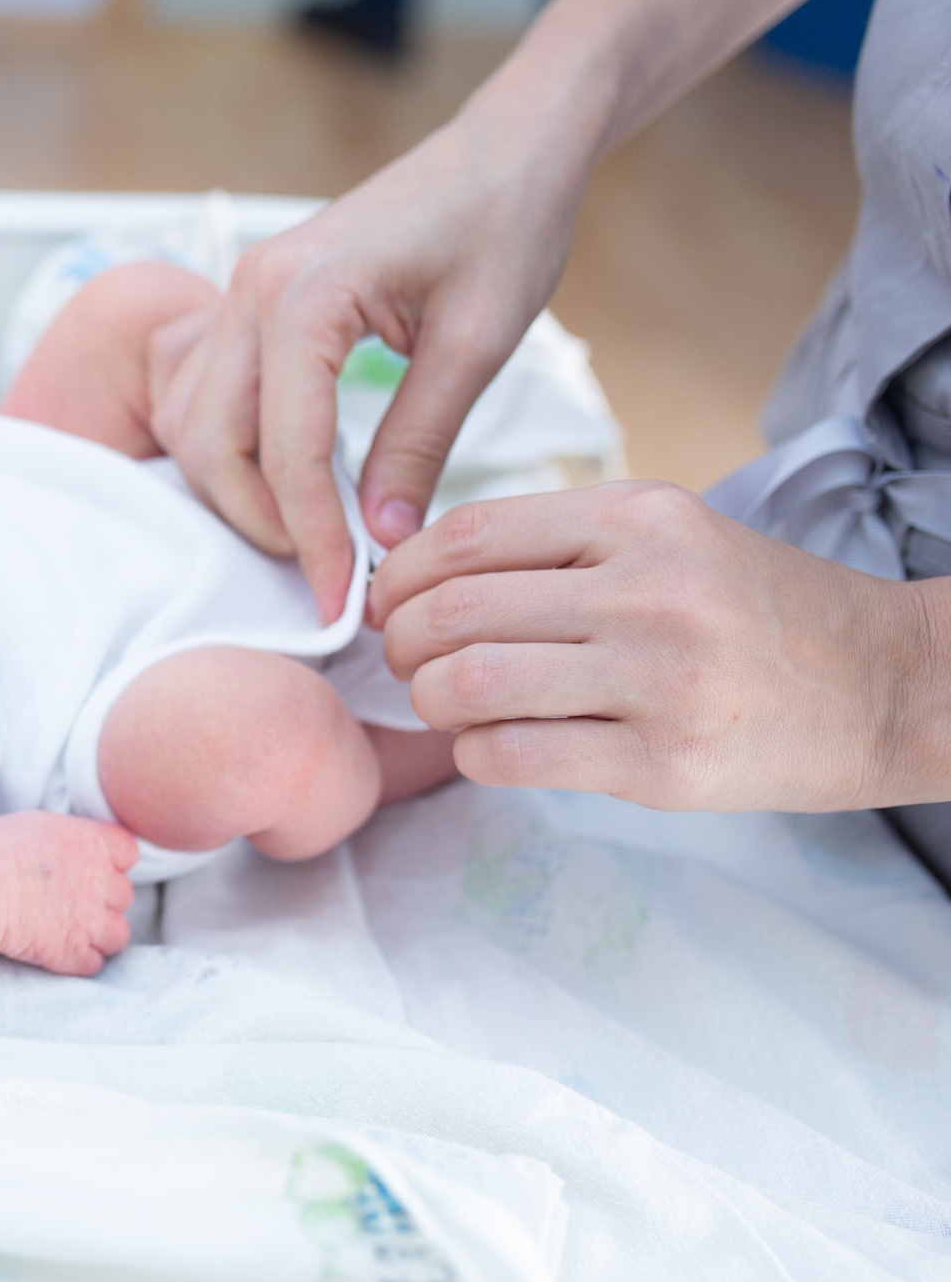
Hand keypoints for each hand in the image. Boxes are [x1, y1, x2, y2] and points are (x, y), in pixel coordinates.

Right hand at [0, 812, 139, 976]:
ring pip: (118, 934)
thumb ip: (70, 838)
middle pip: (123, 895)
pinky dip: (79, 961)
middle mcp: (102, 882)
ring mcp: (92, 922)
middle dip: (102, 900)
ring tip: (71, 931)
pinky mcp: (74, 954)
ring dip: (99, 935)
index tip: (87, 865)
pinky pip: (94, 963)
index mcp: (95, 844)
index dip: (111, 861)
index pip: (128, 851)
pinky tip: (56, 951)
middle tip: (70, 900)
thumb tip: (72, 849)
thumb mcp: (40, 824)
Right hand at [148, 112, 584, 622]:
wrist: (505, 148)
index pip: (284, 449)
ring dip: (240, 489)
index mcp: (302, 295)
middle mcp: (250, 290)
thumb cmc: (504, 224)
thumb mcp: (478, 344)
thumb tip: (380, 540)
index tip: (341, 599)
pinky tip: (295, 482)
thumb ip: (419, 443)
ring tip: (313, 533)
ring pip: (195, 424)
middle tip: (326, 572)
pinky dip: (238, 450)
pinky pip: (210, 395)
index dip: (311, 537)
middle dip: (259, 521)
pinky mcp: (252, 303)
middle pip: (209, 443)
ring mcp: (240, 293)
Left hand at [373, 481, 941, 811]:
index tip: (391, 603)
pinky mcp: (664, 763)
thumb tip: (419, 573)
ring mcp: (659, 678)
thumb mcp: (669, 538)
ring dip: (430, 701)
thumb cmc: (754, 612)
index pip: (467, 535)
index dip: (402, 575)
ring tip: (447, 705)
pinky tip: (492, 745)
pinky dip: (475, 753)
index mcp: (640, 518)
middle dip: (403, 644)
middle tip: (408, 662)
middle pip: (454, 612)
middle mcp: (649, 589)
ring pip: (469, 683)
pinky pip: (512, 755)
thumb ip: (557, 544)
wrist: (890, 685)